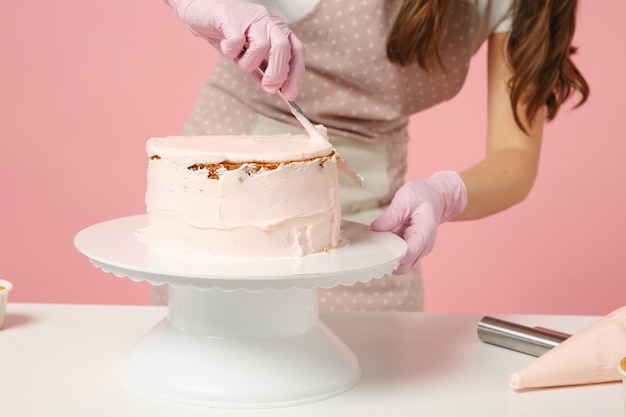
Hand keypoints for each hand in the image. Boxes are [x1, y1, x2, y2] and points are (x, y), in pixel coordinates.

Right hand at [166, 0, 304, 99]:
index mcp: (277, 29)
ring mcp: (252, 18)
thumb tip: (275, 89)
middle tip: (268, 88)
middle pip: (283, 50)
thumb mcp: (249, 54)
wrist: (201, 13)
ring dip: (247, 62)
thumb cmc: (228, 34)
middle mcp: (269, 21)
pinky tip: (225, 45)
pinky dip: (230, 52)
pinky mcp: (233, 18)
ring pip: (260, 48)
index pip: (297, 51)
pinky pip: (236, 44)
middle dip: (277, 74)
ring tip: (237, 57)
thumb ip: (262, 69)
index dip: (296, 75)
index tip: (290, 95)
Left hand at [371, 171, 466, 274]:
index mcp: (425, 232)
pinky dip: (390, 253)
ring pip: (400, 266)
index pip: (409, 252)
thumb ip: (392, 214)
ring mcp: (419, 251)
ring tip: (378, 241)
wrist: (435, 198)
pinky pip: (399, 259)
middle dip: (387, 259)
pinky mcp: (413, 251)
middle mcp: (424, 246)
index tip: (377, 248)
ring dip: (388, 257)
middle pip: (404, 265)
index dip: (392, 254)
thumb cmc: (421, 196)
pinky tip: (383, 241)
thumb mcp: (405, 199)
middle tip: (373, 246)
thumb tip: (376, 228)